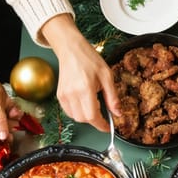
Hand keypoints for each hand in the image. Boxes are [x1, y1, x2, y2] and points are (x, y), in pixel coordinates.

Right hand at [41, 14, 118, 131]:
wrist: (71, 49)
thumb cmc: (89, 59)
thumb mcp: (107, 76)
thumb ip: (113, 97)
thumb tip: (118, 114)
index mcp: (85, 89)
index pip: (92, 116)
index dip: (101, 125)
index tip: (108, 127)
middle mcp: (72, 94)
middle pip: (83, 119)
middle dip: (95, 121)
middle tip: (103, 114)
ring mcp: (63, 95)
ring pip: (75, 117)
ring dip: (86, 117)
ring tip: (94, 105)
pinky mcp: (59, 95)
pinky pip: (69, 112)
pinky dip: (78, 113)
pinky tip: (85, 104)